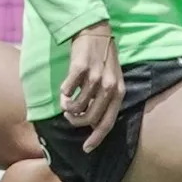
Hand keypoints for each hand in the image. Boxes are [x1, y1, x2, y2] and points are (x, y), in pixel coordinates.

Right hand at [60, 21, 123, 152]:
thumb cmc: (103, 59)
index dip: (97, 138)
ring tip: (66, 101)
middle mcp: (109, 86)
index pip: (108, 122)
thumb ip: (105, 100)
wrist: (96, 32)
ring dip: (68, 108)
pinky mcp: (80, 68)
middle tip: (69, 116)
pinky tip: (64, 90)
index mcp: (118, 91)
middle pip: (90, 118)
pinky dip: (63, 94)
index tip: (86, 149)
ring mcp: (95, 77)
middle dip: (76, 122)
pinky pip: (67, 90)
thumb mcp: (111, 79)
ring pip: (76, 106)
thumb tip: (92, 124)